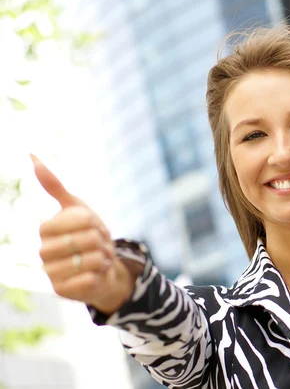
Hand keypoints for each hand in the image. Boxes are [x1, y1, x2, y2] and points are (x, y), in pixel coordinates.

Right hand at [32, 154, 133, 313]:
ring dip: (102, 257)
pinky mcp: (61, 291)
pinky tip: (94, 274)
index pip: (81, 219)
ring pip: (90, 259)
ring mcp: (50, 273)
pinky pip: (90, 278)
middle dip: (102, 240)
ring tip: (97, 258)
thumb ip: (54, 185)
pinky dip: (99, 274)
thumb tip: (31, 155)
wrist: (100, 266)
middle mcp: (42, 251)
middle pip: (88, 240)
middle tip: (98, 244)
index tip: (93, 225)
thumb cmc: (87, 234)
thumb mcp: (76, 207)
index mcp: (45, 229)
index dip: (95, 222)